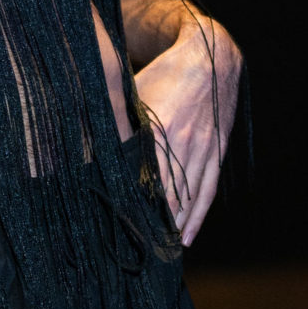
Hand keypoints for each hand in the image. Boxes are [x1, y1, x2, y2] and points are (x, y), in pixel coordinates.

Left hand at [135, 14, 241, 246]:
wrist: (212, 55)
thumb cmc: (164, 74)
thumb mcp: (135, 94)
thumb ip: (118, 123)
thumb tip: (90, 148)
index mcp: (159, 129)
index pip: (142, 179)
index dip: (132, 207)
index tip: (118, 230)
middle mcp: (183, 144)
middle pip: (166, 196)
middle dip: (150, 225)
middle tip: (135, 252)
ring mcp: (203, 150)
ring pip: (188, 199)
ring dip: (173, 228)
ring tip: (159, 252)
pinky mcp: (217, 152)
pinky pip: (208, 192)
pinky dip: (198, 217)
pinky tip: (187, 237)